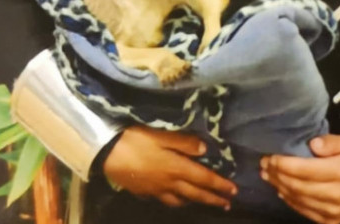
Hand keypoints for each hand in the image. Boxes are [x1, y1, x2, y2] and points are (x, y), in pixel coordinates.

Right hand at [103, 126, 236, 208]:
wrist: (105, 154)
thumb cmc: (134, 140)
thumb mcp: (160, 136)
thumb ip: (183, 142)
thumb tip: (205, 150)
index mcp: (176, 167)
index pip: (203, 178)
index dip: (219, 185)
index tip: (234, 191)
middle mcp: (168, 182)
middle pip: (195, 194)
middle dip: (212, 199)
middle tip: (227, 204)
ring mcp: (155, 190)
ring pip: (179, 200)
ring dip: (194, 201)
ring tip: (202, 201)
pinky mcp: (143, 192)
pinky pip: (163, 200)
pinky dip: (173, 200)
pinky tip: (172, 197)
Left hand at [260, 134, 339, 223]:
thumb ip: (331, 142)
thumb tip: (311, 144)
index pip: (305, 170)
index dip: (284, 164)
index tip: (271, 156)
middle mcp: (335, 194)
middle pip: (297, 185)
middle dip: (277, 174)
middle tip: (264, 163)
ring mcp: (332, 211)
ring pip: (297, 199)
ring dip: (278, 186)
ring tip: (267, 174)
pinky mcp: (329, 221)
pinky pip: (303, 211)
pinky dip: (289, 199)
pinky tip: (280, 188)